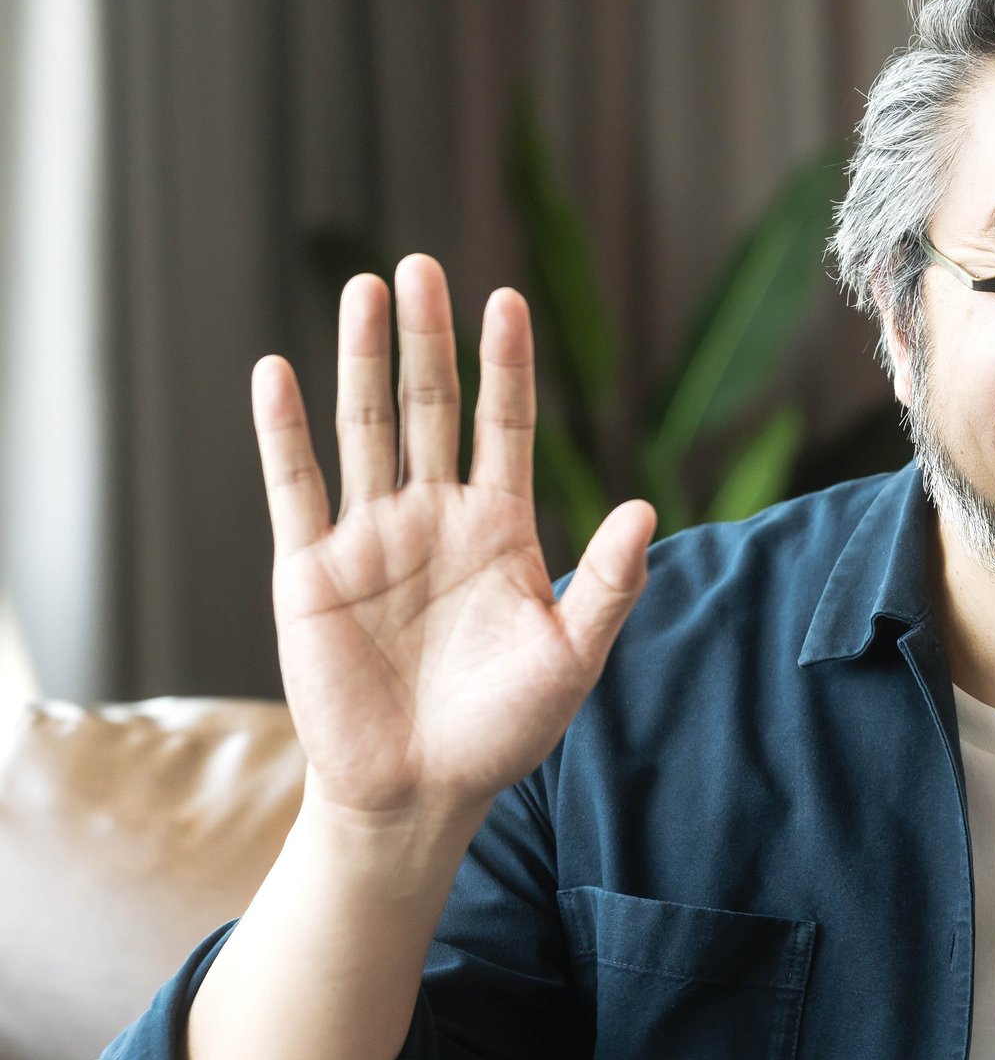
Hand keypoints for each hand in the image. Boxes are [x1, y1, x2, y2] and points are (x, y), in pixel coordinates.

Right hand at [251, 257, 652, 829]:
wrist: (422, 794)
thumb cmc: (506, 731)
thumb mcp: (574, 659)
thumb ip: (609, 584)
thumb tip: (650, 511)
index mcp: (500, 531)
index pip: (505, 427)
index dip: (506, 366)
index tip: (508, 299)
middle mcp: (434, 519)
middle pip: (432, 408)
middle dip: (429, 339)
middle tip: (424, 265)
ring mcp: (371, 539)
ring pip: (366, 428)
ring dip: (362, 360)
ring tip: (364, 289)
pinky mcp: (312, 572)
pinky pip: (296, 488)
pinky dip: (284, 431)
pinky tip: (278, 371)